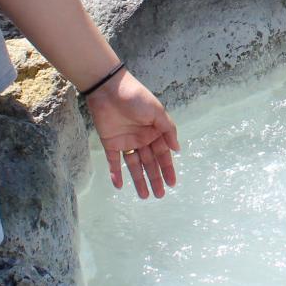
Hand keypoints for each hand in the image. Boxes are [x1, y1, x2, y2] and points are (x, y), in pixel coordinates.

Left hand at [87, 70, 180, 198]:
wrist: (108, 89)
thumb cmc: (136, 98)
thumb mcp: (157, 112)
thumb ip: (168, 130)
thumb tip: (177, 150)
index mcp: (154, 131)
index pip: (163, 154)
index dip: (168, 169)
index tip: (172, 184)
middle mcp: (142, 138)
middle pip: (149, 163)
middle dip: (155, 178)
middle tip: (159, 196)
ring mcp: (126, 142)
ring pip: (134, 165)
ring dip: (139, 180)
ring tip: (144, 196)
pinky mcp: (110, 143)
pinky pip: (114, 161)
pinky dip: (116, 173)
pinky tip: (119, 186)